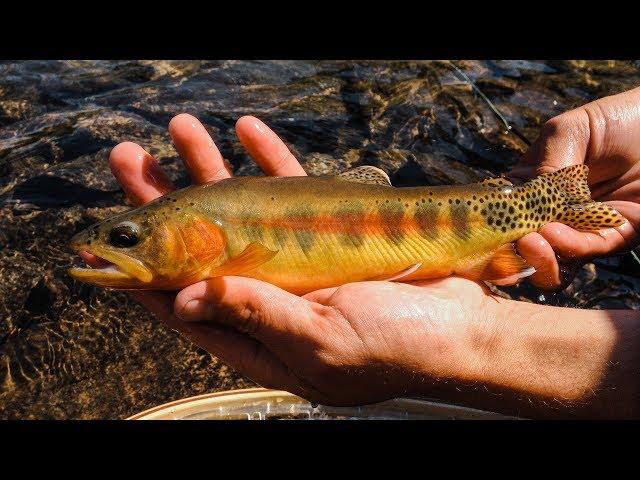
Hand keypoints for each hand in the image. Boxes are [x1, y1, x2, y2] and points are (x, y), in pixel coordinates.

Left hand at [82, 113, 495, 404]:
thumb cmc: (396, 348)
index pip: (182, 302)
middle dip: (164, 202)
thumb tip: (188, 297)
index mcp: (256, 333)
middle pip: (200, 246)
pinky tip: (247, 128)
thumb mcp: (320, 341)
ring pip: (240, 210)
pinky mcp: (327, 233)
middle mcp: (267, 296)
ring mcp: (294, 260)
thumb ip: (257, 316)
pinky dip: (270, 159)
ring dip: (209, 169)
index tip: (108, 236)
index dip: (143, 270)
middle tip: (129, 160)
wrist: (463, 329)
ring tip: (180, 129)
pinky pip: (292, 191)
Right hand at [511, 86, 639, 288]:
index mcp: (537, 188)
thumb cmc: (620, 120)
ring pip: (554, 259)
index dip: (493, 222)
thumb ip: (544, 161)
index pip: (506, 213)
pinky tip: (553, 232)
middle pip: (524, 245)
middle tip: (514, 238)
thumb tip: (521, 194)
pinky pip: (589, 250)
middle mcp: (556, 213)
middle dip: (513, 249)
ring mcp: (584, 228)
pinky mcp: (617, 236)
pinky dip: (568, 245)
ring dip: (538, 256)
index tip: (485, 223)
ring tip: (531, 240)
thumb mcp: (571, 130)